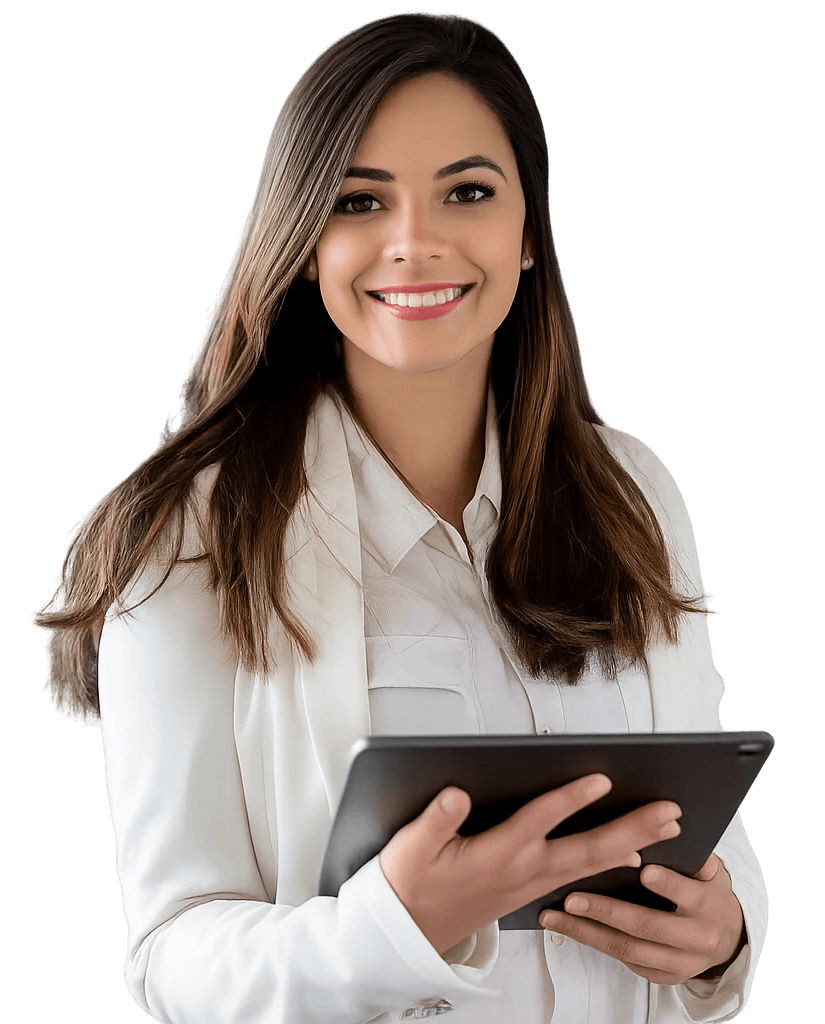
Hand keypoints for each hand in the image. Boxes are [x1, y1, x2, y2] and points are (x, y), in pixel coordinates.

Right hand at [379, 774, 682, 956]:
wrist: (409, 931)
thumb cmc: (411, 884)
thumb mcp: (412, 848)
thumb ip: (437, 819)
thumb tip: (458, 793)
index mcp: (498, 854)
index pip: (542, 820)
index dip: (571, 798)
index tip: (602, 780)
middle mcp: (524, 870)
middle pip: (588, 848)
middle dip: (632, 827)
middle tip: (669, 812)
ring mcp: (533, 883)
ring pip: (593, 863)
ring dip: (633, 842)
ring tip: (666, 828)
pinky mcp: (532, 890)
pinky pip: (583, 876)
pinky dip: (612, 864)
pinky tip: (630, 856)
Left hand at [539, 852, 746, 984]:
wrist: (724, 936)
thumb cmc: (703, 888)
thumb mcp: (706, 869)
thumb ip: (689, 853)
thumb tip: (667, 819)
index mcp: (709, 904)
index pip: (688, 892)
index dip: (667, 883)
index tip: (644, 870)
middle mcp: (698, 938)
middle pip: (647, 926)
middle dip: (607, 911)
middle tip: (571, 898)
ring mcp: (679, 963)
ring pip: (628, 949)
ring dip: (586, 932)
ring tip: (553, 916)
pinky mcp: (661, 976)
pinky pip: (623, 960)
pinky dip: (593, 943)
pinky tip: (566, 928)